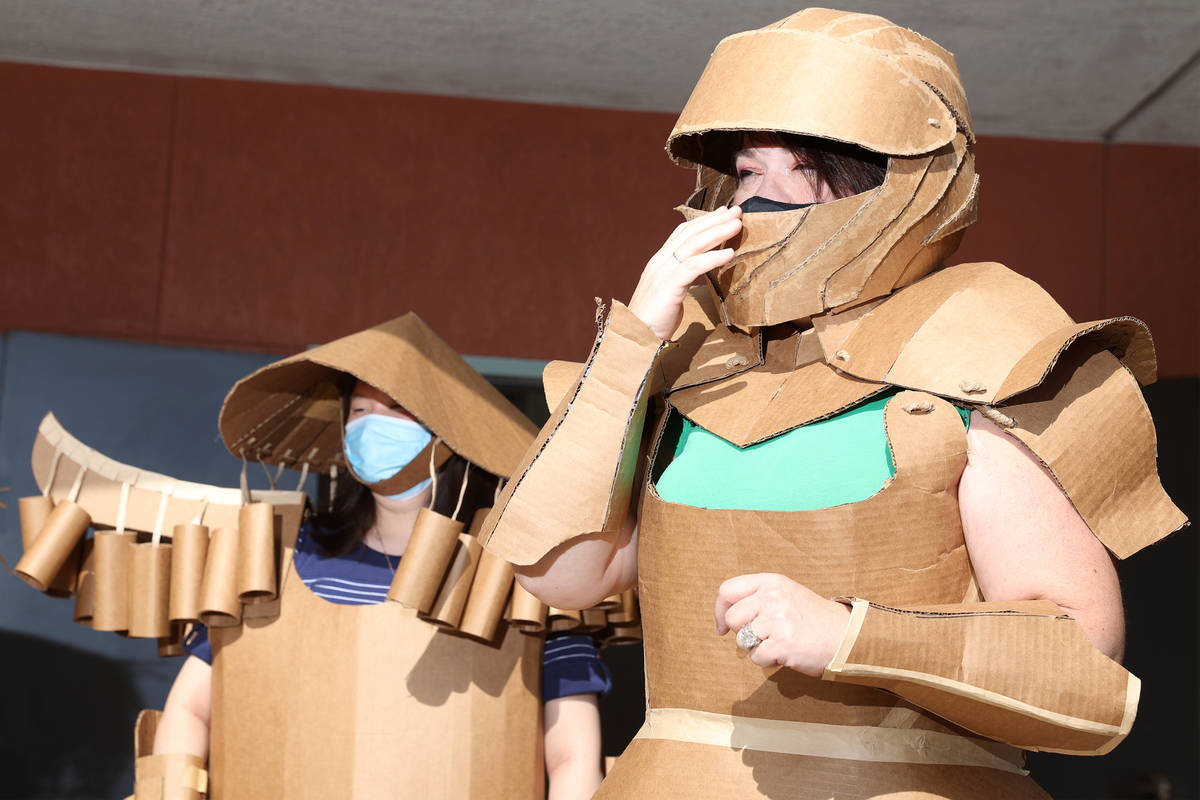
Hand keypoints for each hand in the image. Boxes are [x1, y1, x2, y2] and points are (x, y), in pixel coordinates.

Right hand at [627, 205, 741, 339]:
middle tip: (736, 211)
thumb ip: (680, 283)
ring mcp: (663, 272)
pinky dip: (713, 258)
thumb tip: (695, 283)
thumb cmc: (654, 321)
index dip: (703, 221)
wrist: (635, 336)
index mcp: (660, 262)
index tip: (723, 214)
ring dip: (717, 232)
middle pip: (690, 233)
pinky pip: (693, 266)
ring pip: (693, 245)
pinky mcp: (669, 285)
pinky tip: (729, 254)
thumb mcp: (669, 295)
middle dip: (714, 220)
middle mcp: (660, 262)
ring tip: (737, 225)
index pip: (683, 233)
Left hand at [714, 573, 851, 676]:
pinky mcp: (782, 644)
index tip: (722, 626)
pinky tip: (785, 653)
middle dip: (742, 632)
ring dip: (756, 648)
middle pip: (732, 618)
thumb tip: (722, 619)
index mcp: (771, 582)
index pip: (727, 590)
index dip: (720, 610)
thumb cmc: (812, 618)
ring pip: (742, 640)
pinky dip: (768, 661)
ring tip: (778, 642)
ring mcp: (777, 620)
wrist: (845, 635)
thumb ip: (757, 597)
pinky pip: (756, 657)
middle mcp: (772, 597)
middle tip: (764, 636)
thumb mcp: (785, 594)